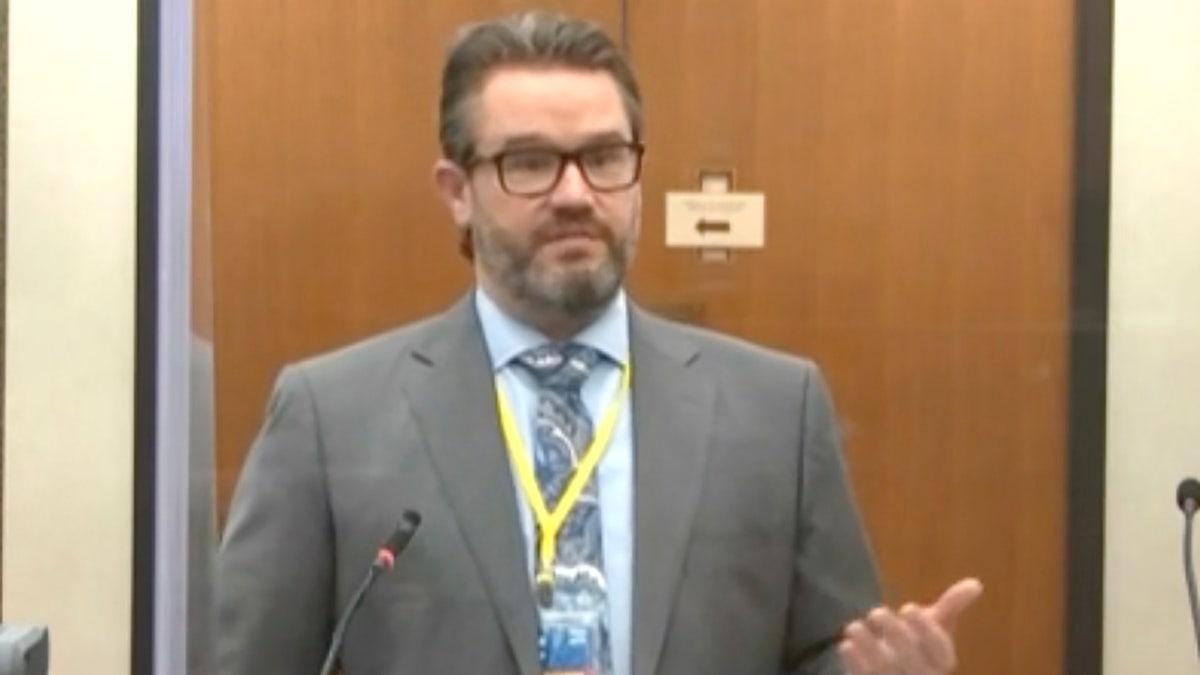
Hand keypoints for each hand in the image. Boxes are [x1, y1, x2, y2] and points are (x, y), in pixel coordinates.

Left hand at [837, 577, 982, 674]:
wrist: (896, 672)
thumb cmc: (917, 646)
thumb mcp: (935, 627)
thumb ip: (951, 606)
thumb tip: (976, 583)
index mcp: (941, 662)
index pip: (940, 650)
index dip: (926, 630)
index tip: (908, 607)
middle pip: (913, 662)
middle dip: (896, 636)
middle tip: (877, 612)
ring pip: (886, 673)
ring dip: (870, 649)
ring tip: (854, 627)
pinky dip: (855, 664)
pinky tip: (846, 645)